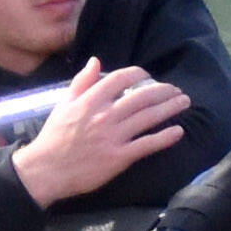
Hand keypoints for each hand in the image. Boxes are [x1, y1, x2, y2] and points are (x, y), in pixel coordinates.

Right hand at [11, 58, 190, 207]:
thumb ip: (82, 82)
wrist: (46, 170)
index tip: (149, 76)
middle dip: (164, 91)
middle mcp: (105, 115)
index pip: (121, 79)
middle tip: (177, 90)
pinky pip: (146, 145)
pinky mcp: (119, 157)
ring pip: (148, 117)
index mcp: (90, 100)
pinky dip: (164, 137)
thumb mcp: (63, 104)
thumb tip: (96, 61)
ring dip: (170, 108)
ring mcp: (113, 136)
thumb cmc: (53, 138)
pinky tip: (178, 131)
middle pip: (142, 97)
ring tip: (184, 103)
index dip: (139, 74)